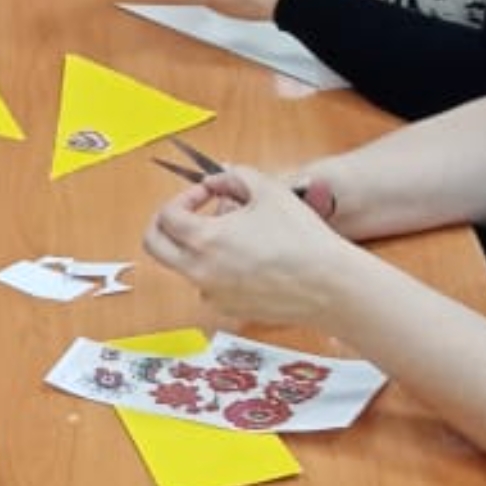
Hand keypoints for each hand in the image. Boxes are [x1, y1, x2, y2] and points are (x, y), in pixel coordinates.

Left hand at [142, 167, 357, 325]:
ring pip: (183, 266)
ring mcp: (212, 293)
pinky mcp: (229, 308)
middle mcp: (200, 271)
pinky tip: (247, 257)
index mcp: (204, 240)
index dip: (184, 196)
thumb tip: (215, 179)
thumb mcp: (267, 190)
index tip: (205, 193)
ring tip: (232, 233)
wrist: (330, 285)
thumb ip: (233, 176)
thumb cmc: (302, 239)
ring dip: (195, 246)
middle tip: (186, 213)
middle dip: (164, 224)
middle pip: (155, 246)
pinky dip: (216, 267)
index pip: (166, 216)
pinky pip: (208, 284)